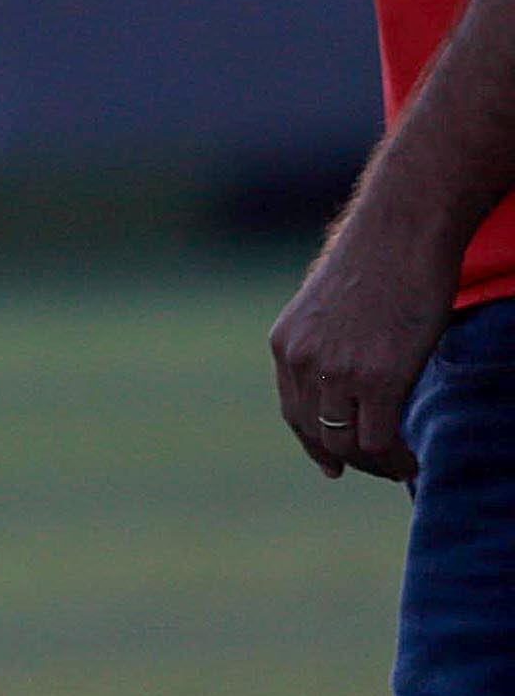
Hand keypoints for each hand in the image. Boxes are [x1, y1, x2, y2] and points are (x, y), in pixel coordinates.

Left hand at [272, 195, 458, 481]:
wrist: (402, 229)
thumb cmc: (377, 260)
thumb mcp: (331, 306)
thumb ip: (328, 343)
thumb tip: (343, 377)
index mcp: (284, 343)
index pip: (293, 412)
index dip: (314, 444)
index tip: (333, 466)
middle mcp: (301, 360)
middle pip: (318, 434)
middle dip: (349, 458)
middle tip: (382, 466)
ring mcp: (337, 371)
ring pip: (347, 444)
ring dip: (375, 463)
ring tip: (401, 465)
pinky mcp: (378, 378)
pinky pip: (379, 441)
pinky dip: (395, 460)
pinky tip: (412, 461)